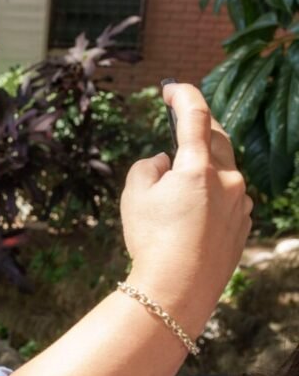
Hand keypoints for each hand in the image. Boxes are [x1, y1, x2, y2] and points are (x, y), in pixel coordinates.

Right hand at [121, 83, 251, 334]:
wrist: (177, 289)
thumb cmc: (151, 239)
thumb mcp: (134, 195)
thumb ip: (147, 168)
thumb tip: (164, 163)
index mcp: (198, 167)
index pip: (195, 117)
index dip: (183, 96)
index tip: (171, 87)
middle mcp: (228, 180)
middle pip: (218, 139)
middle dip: (199, 127)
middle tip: (182, 119)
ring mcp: (240, 203)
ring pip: (222, 172)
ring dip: (202, 169)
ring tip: (176, 188)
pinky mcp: (242, 225)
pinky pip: (227, 199)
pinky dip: (209, 196)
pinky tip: (190, 216)